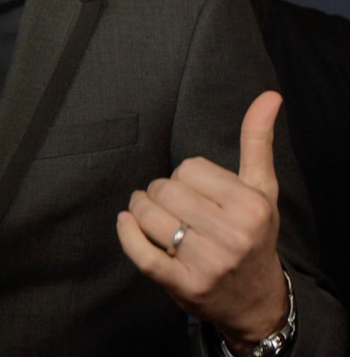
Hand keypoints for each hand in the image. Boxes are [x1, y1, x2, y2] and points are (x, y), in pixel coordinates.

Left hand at [117, 91, 288, 355]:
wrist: (256, 300)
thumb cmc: (254, 233)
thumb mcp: (262, 188)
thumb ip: (258, 140)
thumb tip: (269, 95)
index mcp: (251, 206)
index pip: (189, 168)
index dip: (185, 176)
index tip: (194, 190)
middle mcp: (233, 235)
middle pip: (166, 190)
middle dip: (160, 191)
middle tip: (169, 203)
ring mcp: (208, 264)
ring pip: (150, 216)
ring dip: (139, 209)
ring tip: (147, 212)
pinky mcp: (184, 286)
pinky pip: (142, 254)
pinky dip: (127, 234)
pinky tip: (126, 222)